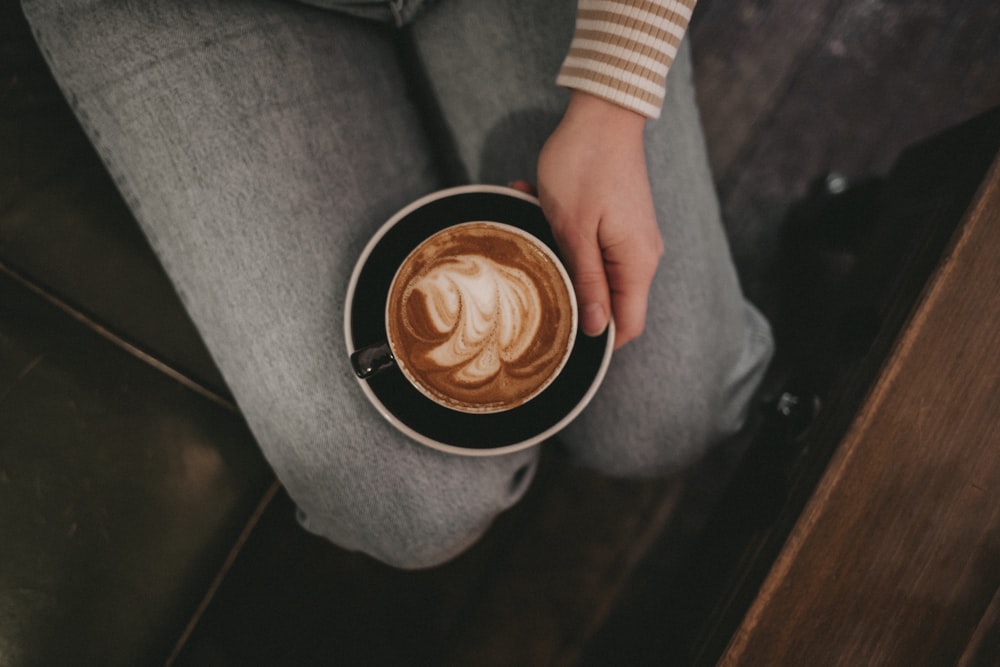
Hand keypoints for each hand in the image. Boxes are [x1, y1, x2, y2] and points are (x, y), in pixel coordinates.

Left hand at [535, 91, 662, 348]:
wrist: (603, 110)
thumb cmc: (584, 165)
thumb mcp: (573, 230)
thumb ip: (586, 283)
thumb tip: (597, 328)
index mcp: (637, 263)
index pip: (628, 325)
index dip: (597, 340)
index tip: (560, 332)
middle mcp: (642, 255)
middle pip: (609, 300)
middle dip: (567, 288)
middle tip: (532, 265)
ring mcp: (632, 237)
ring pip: (593, 268)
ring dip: (558, 252)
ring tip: (530, 217)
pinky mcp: (620, 221)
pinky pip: (591, 242)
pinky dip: (563, 230)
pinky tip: (535, 201)